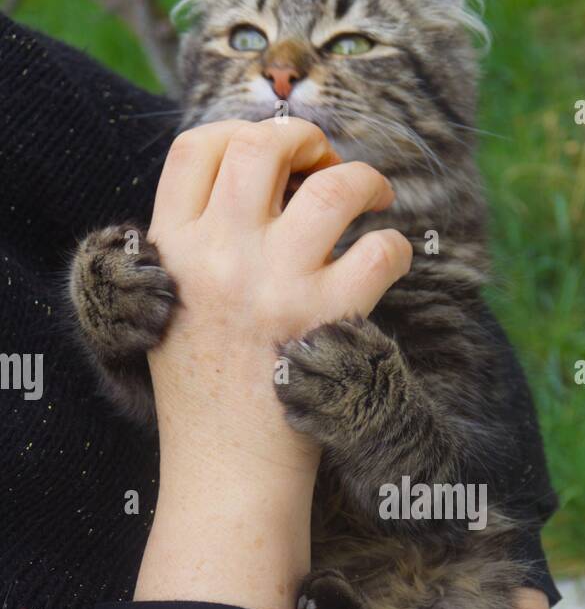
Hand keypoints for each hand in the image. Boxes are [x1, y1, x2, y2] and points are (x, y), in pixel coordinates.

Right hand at [135, 117, 412, 608]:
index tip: (273, 156)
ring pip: (333, 187)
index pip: (198, 148)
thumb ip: (191, 249)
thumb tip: (251, 187)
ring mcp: (275, 284)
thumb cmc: (201, 396)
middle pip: (264, 146)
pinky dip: (395, 249)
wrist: (225, 474)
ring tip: (375, 198)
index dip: (241, 134)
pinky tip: (390, 262)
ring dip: (365, 180)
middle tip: (328, 168)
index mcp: (171, 248)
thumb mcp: (164, 311)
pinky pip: (380, 251)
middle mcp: (220, 254)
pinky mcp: (327, 320)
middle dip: (307, 141)